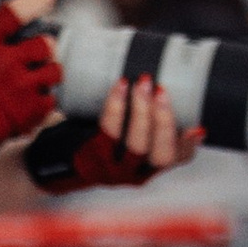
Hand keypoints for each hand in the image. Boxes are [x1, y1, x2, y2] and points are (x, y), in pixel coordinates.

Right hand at [0, 0, 63, 165]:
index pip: (16, 12)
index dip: (35, 4)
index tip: (47, 1)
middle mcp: (5, 62)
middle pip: (45, 43)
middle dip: (44, 46)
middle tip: (38, 52)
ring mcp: (18, 89)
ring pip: (54, 72)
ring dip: (48, 72)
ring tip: (39, 77)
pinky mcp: (26, 114)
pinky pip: (51, 102)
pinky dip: (45, 100)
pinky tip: (33, 100)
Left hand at [24, 70, 204, 195]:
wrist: (49, 163)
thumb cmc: (92, 139)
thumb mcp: (124, 133)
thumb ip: (144, 117)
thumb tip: (156, 73)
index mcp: (150, 166)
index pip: (178, 159)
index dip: (189, 145)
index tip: (198, 127)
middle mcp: (136, 174)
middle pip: (162, 154)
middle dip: (165, 120)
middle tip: (162, 90)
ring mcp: (115, 171)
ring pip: (139, 144)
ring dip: (144, 111)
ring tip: (144, 83)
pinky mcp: (94, 160)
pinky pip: (110, 131)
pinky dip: (117, 106)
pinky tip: (120, 86)